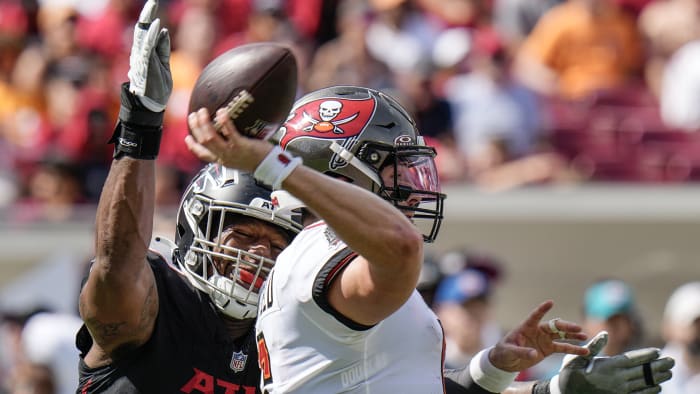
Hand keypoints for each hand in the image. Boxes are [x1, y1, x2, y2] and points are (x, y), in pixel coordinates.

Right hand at [128, 0, 171, 111]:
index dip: (149, 18)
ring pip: (142, 37)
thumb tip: (164, 31)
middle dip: (146, 15)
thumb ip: (163, 49)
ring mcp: (140, 61)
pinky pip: (147, 49)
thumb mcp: (164, 66)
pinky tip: (157, 26)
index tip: (153, 4)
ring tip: (152, 6)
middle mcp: (139, 55)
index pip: (145, 32)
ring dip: (148, 21)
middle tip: (152, 1)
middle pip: (141, 30)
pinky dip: (152, 37)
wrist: (151, 108)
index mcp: (144, 54)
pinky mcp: (144, 68)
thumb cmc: (157, 89)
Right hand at [185, 108, 272, 171]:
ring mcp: (231, 152)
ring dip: (203, 123)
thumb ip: (232, 147)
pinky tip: (221, 111)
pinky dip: (223, 121)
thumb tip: (229, 133)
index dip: (192, 146)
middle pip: (202, 141)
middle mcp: (223, 157)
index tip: (188, 137)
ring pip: (210, 137)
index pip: (202, 155)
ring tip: (202, 111)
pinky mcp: (241, 146)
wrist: (270, 167)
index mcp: (222, 160)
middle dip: (195, 127)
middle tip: (193, 115)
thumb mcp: (239, 157)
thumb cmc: (257, 159)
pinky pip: (229, 132)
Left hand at [489, 300, 588, 371]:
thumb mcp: (510, 351)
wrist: (506, 361)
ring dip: (573, 335)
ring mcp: (544, 339)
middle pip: (554, 326)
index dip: (542, 309)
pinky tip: (584, 350)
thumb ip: (522, 351)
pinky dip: (573, 349)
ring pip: (561, 335)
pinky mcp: (548, 349)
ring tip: (585, 336)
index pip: (535, 316)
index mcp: (526, 327)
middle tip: (577, 328)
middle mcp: (537, 331)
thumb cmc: (504, 352)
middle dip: (566, 326)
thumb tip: (535, 353)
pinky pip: (563, 348)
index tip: (550, 302)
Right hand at [555, 332, 674, 393]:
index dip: (646, 355)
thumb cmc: (570, 373)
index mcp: (607, 366)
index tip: (658, 351)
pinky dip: (650, 391)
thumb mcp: (576, 357)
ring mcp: (619, 390)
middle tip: (672, 361)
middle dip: (658, 366)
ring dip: (658, 378)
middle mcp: (616, 379)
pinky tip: (657, 387)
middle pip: (642, 371)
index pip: (632, 359)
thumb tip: (605, 333)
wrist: (565, 393)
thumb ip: (593, 346)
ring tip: (669, 373)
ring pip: (644, 383)